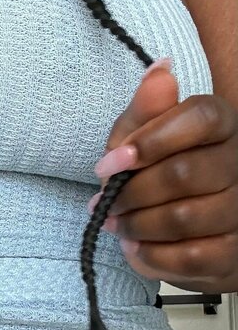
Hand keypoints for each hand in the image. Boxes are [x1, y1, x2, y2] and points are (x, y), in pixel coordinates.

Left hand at [90, 60, 237, 293]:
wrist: (186, 230)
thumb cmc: (159, 172)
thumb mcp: (143, 137)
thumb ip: (147, 110)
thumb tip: (159, 72)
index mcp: (224, 124)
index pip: (200, 118)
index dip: (151, 140)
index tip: (109, 163)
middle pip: (183, 173)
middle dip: (131, 192)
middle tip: (105, 203)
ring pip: (183, 218)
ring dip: (136, 225)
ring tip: (116, 225)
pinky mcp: (234, 253)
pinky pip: (190, 257)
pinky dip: (151, 255)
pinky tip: (136, 246)